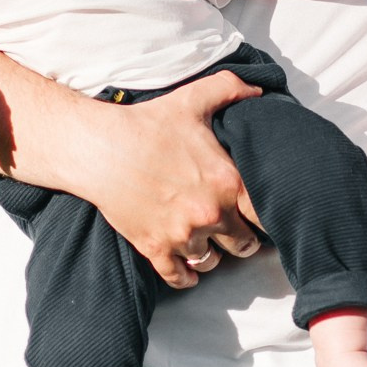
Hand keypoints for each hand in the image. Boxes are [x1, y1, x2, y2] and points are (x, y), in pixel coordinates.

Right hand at [80, 71, 267, 286]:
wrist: (100, 148)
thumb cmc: (146, 124)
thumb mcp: (192, 100)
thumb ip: (229, 88)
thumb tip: (257, 90)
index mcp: (227, 181)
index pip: (265, 214)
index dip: (266, 216)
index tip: (259, 215)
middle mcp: (211, 214)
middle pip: (244, 244)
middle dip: (242, 238)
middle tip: (236, 232)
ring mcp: (183, 235)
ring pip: (212, 262)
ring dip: (211, 255)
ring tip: (208, 244)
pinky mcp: (156, 249)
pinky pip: (180, 278)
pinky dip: (185, 277)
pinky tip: (188, 271)